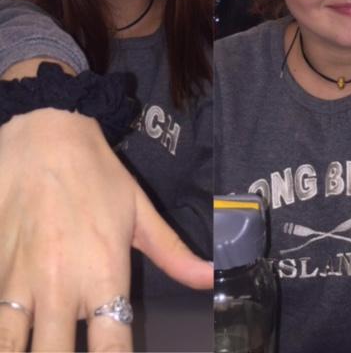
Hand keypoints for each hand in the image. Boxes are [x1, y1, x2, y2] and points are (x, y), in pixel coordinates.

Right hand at [0, 108, 212, 351]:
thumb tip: (212, 277)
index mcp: (103, 274)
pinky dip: (3, 327)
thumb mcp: (140, 212)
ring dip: (25, 350)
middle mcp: (58, 287)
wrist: (46, 136)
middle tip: (76, 346)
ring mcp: (16, 282)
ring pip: (9, 349)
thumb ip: (174, 254)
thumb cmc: (98, 175)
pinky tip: (15, 326)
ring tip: (42, 341)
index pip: (112, 346)